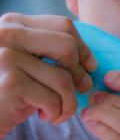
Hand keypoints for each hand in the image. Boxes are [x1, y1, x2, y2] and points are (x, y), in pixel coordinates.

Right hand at [0, 13, 96, 137]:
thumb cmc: (8, 91)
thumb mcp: (28, 63)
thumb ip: (50, 51)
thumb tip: (91, 63)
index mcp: (13, 23)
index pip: (63, 25)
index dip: (83, 48)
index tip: (89, 66)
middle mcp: (7, 35)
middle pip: (67, 46)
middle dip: (80, 72)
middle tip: (82, 88)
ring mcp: (7, 58)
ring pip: (63, 78)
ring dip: (69, 101)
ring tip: (59, 110)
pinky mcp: (11, 83)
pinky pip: (54, 99)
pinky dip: (57, 113)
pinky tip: (45, 116)